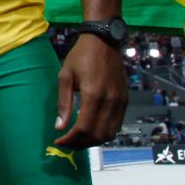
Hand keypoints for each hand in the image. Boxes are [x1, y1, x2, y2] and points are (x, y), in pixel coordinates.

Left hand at [53, 33, 128, 149]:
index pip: (83, 128)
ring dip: (93, 141)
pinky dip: (104, 132)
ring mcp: (120, 101)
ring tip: (78, 139)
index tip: (59, 142)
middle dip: (81, 144)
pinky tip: (92, 130)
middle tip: (67, 143)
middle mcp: (110, 101)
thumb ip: (63, 103)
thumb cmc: (80, 56)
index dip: (71, 140)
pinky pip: (117, 125)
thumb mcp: (65, 76)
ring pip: (109, 133)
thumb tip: (59, 127)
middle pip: (97, 135)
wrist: (104, 40)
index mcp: (93, 94)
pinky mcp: (125, 99)